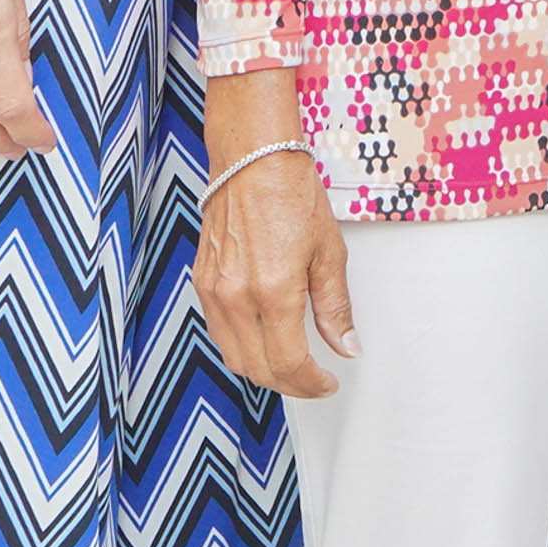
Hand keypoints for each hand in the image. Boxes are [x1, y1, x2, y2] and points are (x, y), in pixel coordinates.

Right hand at [193, 68, 351, 399]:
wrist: (252, 162)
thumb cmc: (293, 197)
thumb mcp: (329, 253)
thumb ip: (335, 307)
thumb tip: (346, 347)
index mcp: (273, 292)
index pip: (288, 363)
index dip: (311, 384)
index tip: (328, 383)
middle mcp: (236, 297)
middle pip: (257, 368)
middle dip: (289, 384)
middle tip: (315, 381)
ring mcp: (213, 291)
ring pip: (233, 355)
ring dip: (263, 369)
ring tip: (293, 364)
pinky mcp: (201, 282)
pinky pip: (219, 332)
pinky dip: (242, 346)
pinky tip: (265, 338)